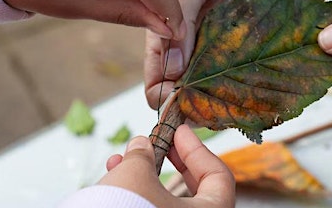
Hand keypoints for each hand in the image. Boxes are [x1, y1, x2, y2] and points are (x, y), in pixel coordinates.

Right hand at [100, 124, 234, 206]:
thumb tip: (142, 145)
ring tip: (121, 159)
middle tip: (159, 143)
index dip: (198, 148)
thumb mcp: (136, 175)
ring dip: (143, 175)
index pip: (218, 176)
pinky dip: (133, 194)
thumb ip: (143, 155)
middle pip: (194, 190)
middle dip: (171, 161)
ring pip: (164, 202)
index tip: (179, 131)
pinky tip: (112, 176)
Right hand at [144, 0, 301, 108]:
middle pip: (186, 94)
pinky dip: (248, 99)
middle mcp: (195, 51)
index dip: (161, 95)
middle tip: (203, 109)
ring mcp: (223, 57)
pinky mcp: (251, 59)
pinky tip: (252, 100)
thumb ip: (180, 13)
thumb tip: (171, 67)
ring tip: (227, 104)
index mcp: (171, 33)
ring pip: (215, 97)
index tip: (174, 101)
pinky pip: (247, 88)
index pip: (157, 77)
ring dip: (220, 107)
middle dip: (191, 107)